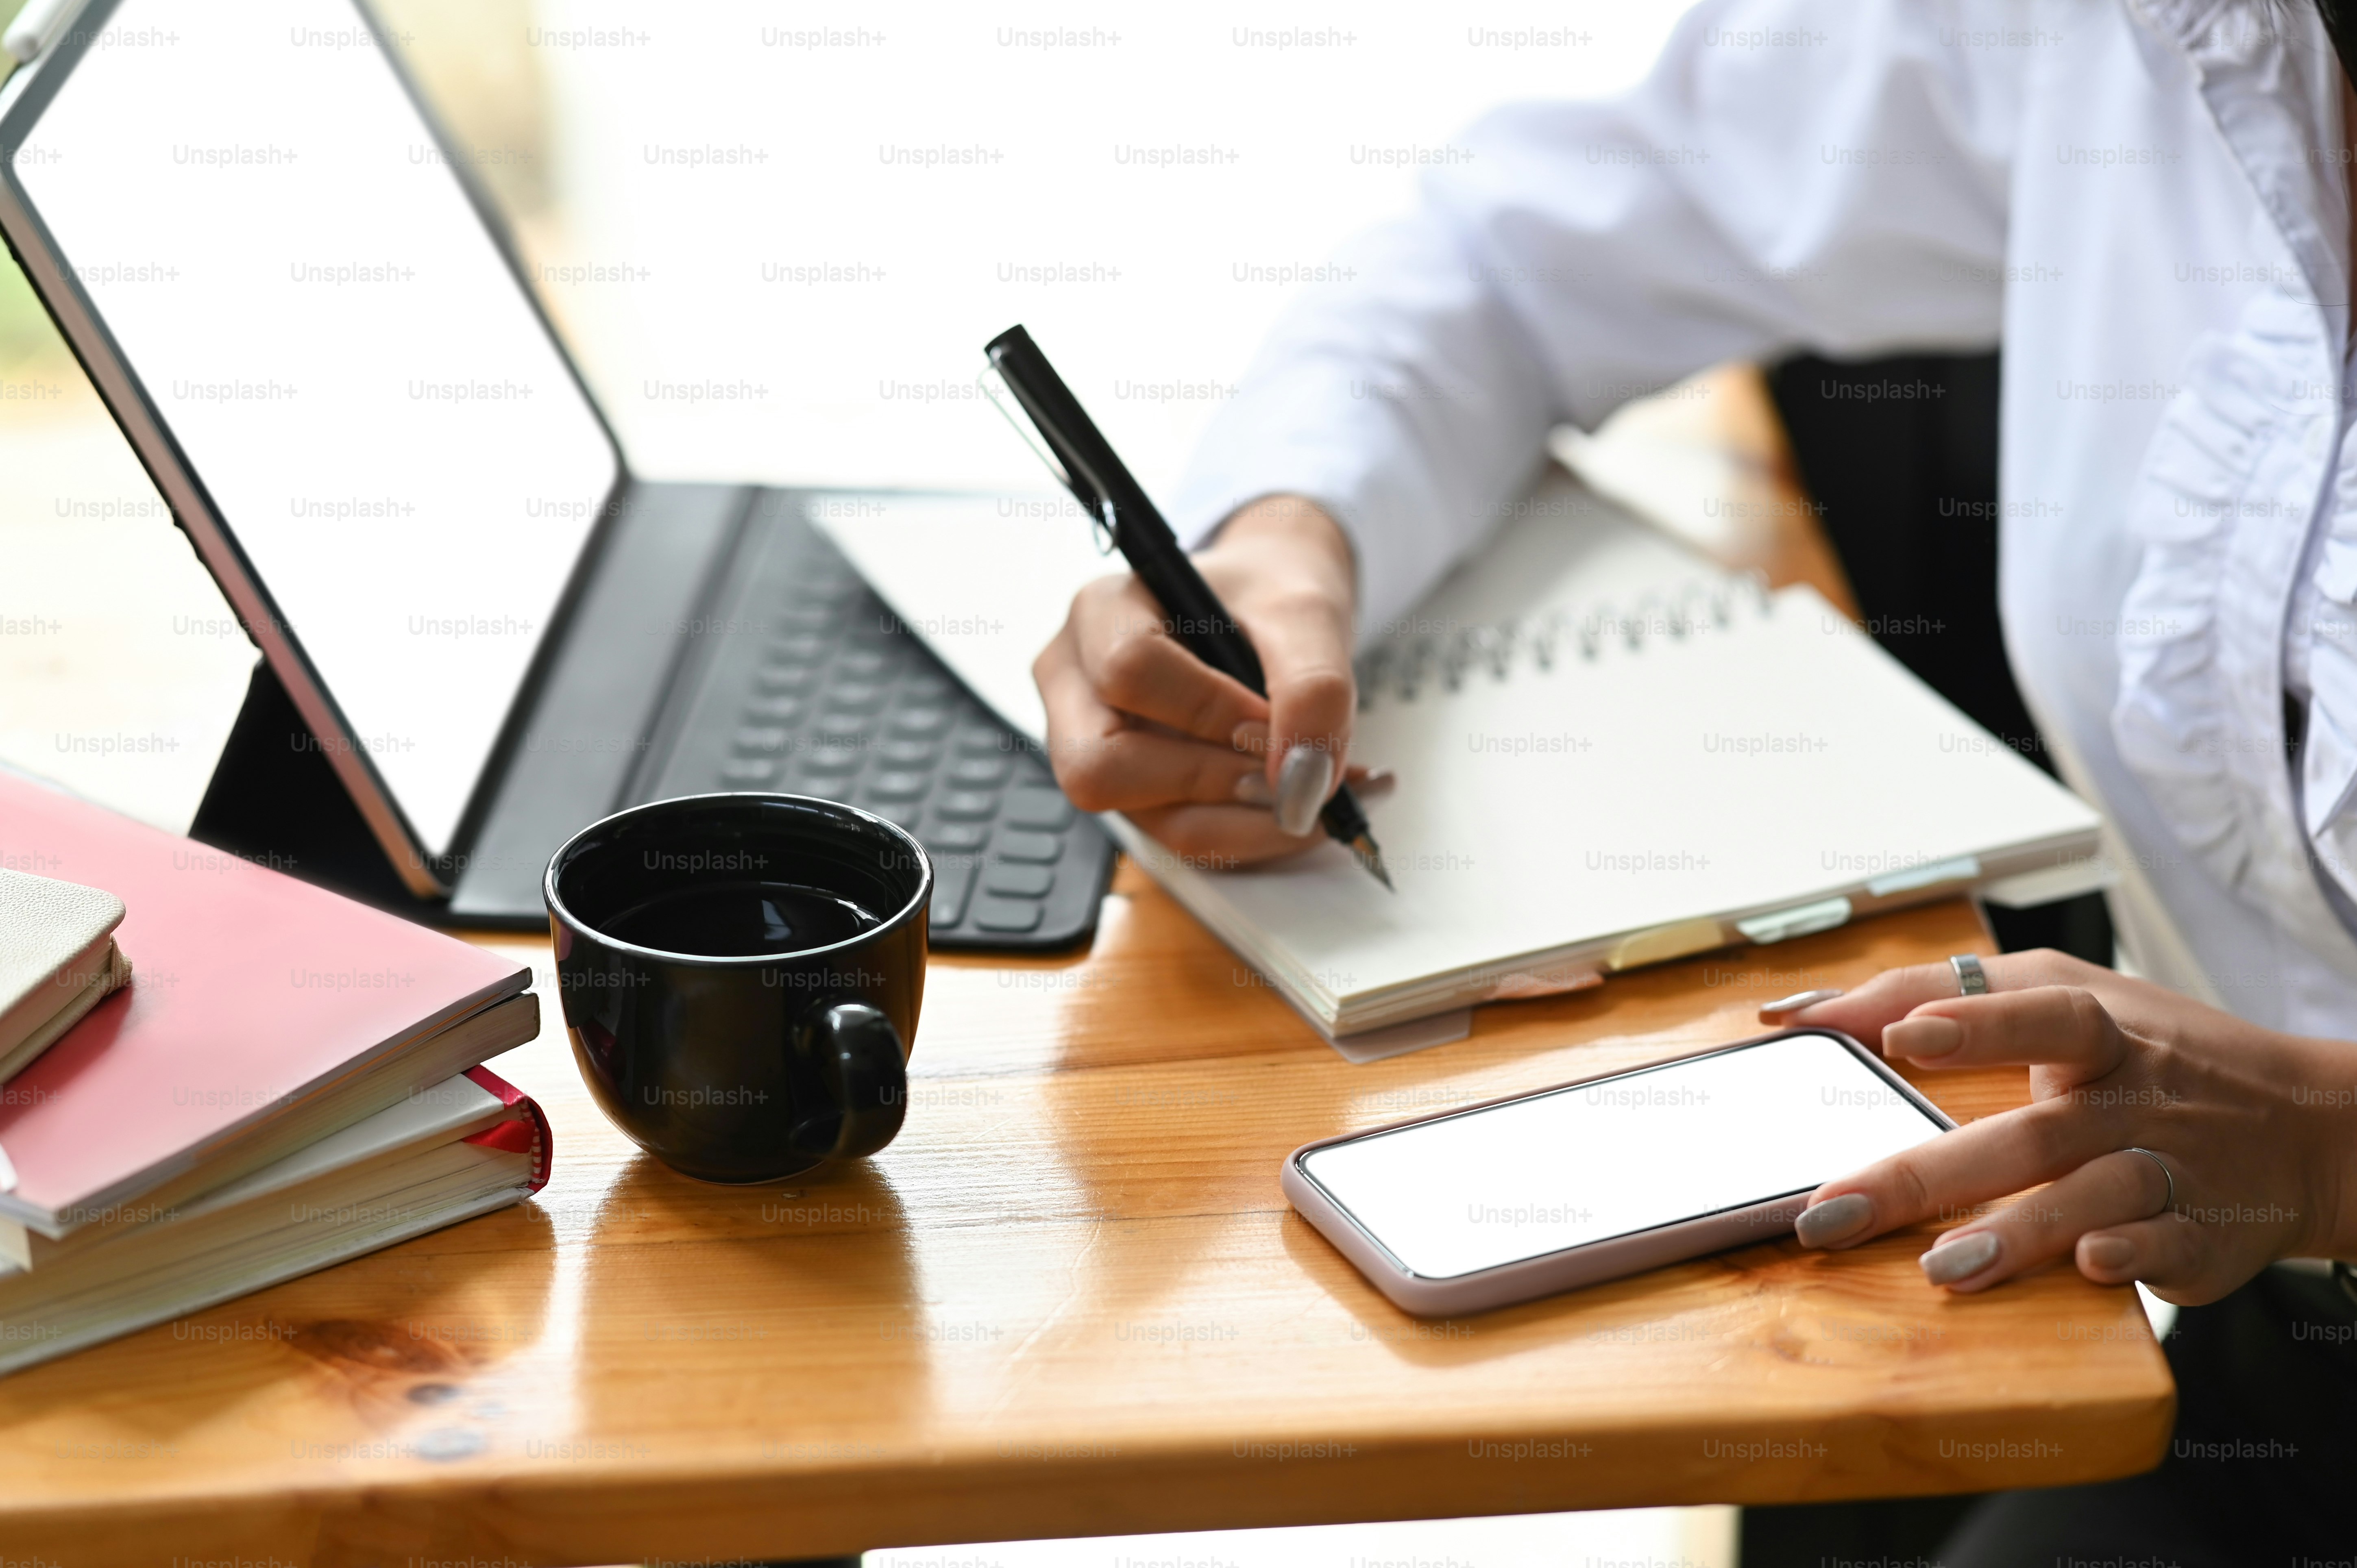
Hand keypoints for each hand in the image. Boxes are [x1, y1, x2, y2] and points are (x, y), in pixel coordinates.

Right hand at [1032, 495, 1376, 863]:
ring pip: (1150, 819)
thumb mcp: (1306, 613)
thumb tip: (1303, 781)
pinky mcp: (1137, 794)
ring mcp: (1098, 749)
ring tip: (1319, 791)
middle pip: (1100, 768)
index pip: (1126, 671)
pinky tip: (1303, 801)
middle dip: (1209, 779)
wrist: (1275, 610)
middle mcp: (1077, 686)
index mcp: (1099, 613)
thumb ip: (1313, 686)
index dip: (1207, 709)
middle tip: (1290, 769)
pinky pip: (1186, 836)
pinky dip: (1255, 830)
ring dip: (1248, 819)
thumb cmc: (1271, 595)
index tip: (1273, 720)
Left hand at [1769, 950, 2356, 1303]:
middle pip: (2028, 1134)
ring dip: (2013, 1234)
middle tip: (1833, 1210)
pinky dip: (2126, 1257)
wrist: (2304, 1127)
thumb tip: (1810, 1012)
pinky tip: (2086, 1265)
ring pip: (2087, 1200)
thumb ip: (1934, 993)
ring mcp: (2169, 1170)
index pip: (2040, 1015)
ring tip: (1938, 1265)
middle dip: (1925, 1176)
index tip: (1900, 1035)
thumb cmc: (2147, 1053)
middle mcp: (2131, 1101)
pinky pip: (2160, 1249)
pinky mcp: (2199, 1236)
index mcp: (2100, 1032)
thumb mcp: (2057, 993)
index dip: (1975, 1024)